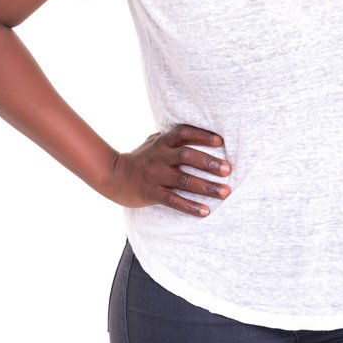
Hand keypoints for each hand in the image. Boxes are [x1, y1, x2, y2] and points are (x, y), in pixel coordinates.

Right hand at [106, 124, 231, 217]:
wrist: (114, 177)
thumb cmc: (140, 158)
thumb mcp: (153, 142)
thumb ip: (171, 137)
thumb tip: (196, 130)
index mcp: (162, 142)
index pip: (183, 133)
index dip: (202, 135)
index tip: (221, 141)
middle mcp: (160, 157)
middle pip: (187, 156)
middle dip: (209, 163)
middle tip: (228, 170)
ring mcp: (156, 176)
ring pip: (184, 181)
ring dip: (206, 187)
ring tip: (225, 193)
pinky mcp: (152, 194)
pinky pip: (173, 200)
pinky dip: (190, 206)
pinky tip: (205, 211)